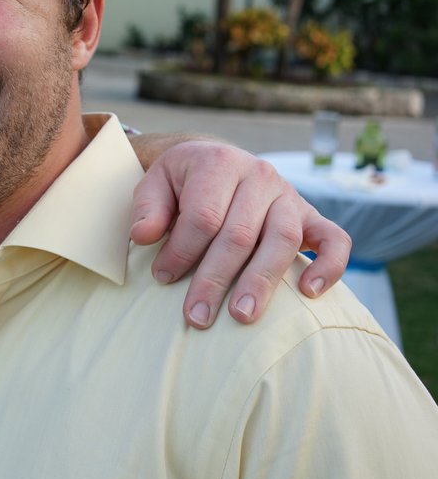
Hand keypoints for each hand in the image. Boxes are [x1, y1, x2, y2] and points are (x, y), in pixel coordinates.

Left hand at [130, 141, 350, 328]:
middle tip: (197, 317)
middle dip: (215, 279)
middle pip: (240, 234)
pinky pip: (334, 239)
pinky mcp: (311, 215)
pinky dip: (329, 266)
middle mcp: (259, 176)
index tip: (162, 277)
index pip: (203, 216)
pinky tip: (309, 294)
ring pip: (282, 240)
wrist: (215, 160)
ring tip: (241, 317)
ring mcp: (289, 196)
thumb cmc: (182, 181)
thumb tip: (144, 236)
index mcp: (219, 163)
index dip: (181, 251)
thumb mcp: (155, 184)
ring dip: (262, 282)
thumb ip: (148, 208)